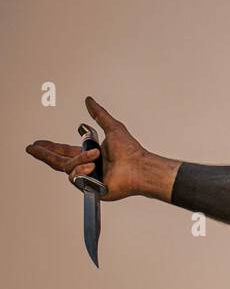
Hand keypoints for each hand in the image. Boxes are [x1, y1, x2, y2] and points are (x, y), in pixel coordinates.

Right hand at [25, 96, 151, 201]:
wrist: (138, 168)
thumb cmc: (130, 151)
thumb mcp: (113, 127)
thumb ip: (99, 114)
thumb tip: (89, 100)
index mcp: (89, 154)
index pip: (63, 151)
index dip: (49, 147)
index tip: (37, 142)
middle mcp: (86, 166)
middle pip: (57, 162)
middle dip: (43, 154)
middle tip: (31, 148)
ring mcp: (87, 178)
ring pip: (69, 167)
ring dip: (81, 159)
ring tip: (96, 156)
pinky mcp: (89, 188)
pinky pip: (75, 178)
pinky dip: (82, 170)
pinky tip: (93, 168)